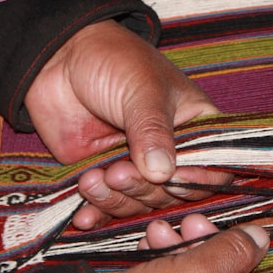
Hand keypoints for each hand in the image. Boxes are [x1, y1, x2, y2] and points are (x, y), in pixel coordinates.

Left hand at [24, 20, 230, 227]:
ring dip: (117, 199)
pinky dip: (98, 213)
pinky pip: (109, 204)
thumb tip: (163, 174)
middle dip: (145, 189)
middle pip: (173, 193)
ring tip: (92, 179)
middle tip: (118, 173)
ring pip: (140, 202)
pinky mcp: (105, 173)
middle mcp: (171, 151)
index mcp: (196, 126)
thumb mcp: (142, 91)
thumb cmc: (114, 60)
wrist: (59, 57)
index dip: (198, 180)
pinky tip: (84, 216)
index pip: (213, 167)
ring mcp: (137, 165)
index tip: (173, 179)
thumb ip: (153, 132)